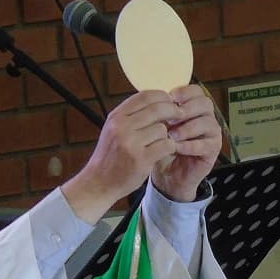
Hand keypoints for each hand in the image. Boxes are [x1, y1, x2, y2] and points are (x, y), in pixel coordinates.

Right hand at [61, 90, 182, 222]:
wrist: (99, 182)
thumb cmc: (110, 156)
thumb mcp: (114, 129)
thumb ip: (132, 115)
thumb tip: (159, 101)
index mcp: (116, 116)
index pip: (145, 96)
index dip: (163, 96)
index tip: (171, 101)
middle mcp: (121, 127)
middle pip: (157, 109)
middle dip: (173, 111)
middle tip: (180, 116)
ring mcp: (131, 143)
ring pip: (162, 129)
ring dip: (167, 134)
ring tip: (162, 141)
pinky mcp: (141, 159)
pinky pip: (166, 145)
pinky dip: (170, 147)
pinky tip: (166, 151)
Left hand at [151, 85, 221, 201]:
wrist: (168, 174)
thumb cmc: (163, 146)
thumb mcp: (159, 126)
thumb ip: (160, 112)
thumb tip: (152, 97)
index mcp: (194, 107)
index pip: (196, 91)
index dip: (185, 92)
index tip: (170, 97)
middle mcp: (206, 117)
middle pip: (205, 104)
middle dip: (187, 109)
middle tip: (171, 118)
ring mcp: (212, 133)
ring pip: (207, 123)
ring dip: (187, 128)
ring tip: (171, 135)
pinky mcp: (213, 150)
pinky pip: (206, 144)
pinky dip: (190, 145)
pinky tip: (177, 148)